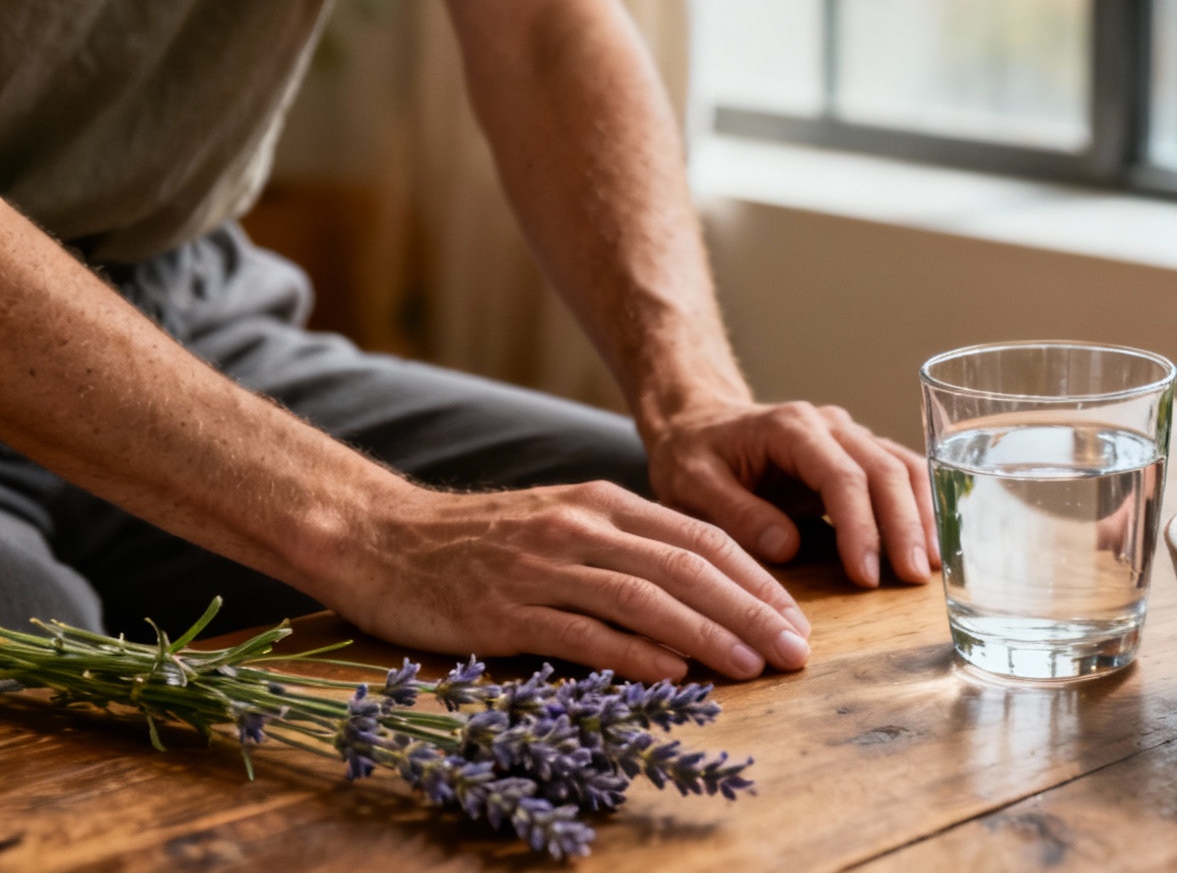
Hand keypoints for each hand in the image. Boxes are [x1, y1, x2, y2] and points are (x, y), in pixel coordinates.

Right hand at [320, 480, 812, 682]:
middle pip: (689, 568)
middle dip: (752, 612)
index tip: (797, 619)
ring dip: (709, 634)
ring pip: (646, 599)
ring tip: (754, 666)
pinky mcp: (505, 610)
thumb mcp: (563, 524)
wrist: (379, 537)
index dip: (758, 580)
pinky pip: (583, 633)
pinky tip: (674, 674)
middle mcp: (582, 528)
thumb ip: (627, 551)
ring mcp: (543, 568)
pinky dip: (634, 654)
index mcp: (604, 504)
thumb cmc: (479, 542)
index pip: (703, 539)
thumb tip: (701, 597)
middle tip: (797, 650)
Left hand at [646, 402, 937, 587]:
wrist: (698, 423)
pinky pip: (900, 473)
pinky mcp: (857, 454)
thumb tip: (789, 548)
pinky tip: (930, 544)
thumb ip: (736, 513)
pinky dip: (921, 506)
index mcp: (790, 427)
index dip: (860, 527)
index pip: (841, 476)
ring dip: (922, 516)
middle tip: (913, 579)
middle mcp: (829, 425)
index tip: (865, 576)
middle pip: (884, 469)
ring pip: (902, 467)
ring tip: (931, 567)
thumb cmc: (692, 454)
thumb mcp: (692, 484)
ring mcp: (848, 436)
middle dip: (904, 526)